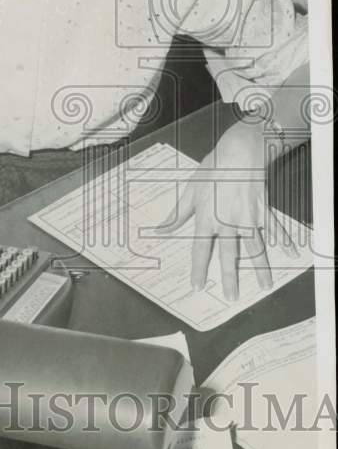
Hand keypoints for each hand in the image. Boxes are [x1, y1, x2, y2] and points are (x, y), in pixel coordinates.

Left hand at [154, 123, 296, 300]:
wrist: (240, 151)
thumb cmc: (213, 168)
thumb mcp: (190, 189)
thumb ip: (177, 214)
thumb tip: (159, 230)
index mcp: (207, 218)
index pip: (201, 249)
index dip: (199, 269)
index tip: (198, 285)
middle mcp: (228, 222)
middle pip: (230, 255)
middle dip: (231, 278)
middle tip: (232, 297)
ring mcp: (248, 217)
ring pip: (255, 248)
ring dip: (261, 268)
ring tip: (264, 286)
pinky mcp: (263, 210)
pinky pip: (274, 229)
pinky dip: (284, 240)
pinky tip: (291, 253)